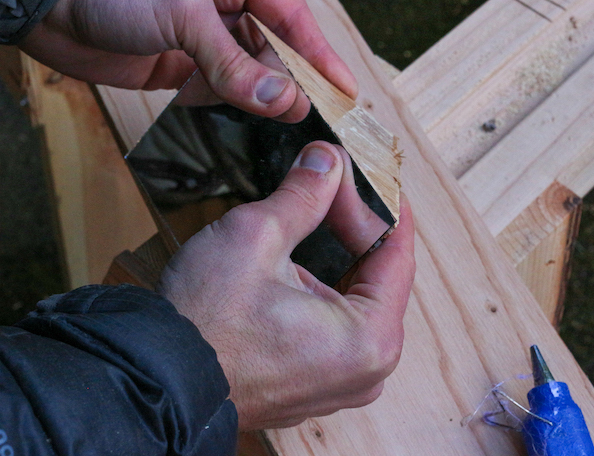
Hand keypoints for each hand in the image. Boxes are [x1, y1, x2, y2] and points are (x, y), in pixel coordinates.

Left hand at [18, 0, 356, 120]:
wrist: (50, 11)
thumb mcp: (183, 19)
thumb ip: (233, 63)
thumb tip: (282, 100)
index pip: (292, 20)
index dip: (320, 55)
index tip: (345, 88)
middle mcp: (225, 11)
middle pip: (276, 51)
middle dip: (287, 80)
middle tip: (300, 108)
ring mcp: (206, 42)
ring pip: (251, 75)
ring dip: (258, 95)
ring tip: (270, 108)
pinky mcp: (186, 69)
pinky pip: (220, 90)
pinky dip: (227, 100)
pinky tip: (231, 101)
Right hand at [157, 141, 414, 429]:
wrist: (155, 383)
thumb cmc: (204, 323)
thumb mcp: (255, 237)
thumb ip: (304, 194)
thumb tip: (327, 161)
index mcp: (369, 339)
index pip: (397, 254)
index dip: (380, 205)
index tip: (364, 172)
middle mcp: (367, 370)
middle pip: (380, 278)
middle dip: (356, 227)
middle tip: (333, 183)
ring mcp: (341, 383)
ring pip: (356, 301)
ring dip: (339, 256)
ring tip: (318, 211)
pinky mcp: (314, 385)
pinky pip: (334, 327)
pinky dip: (323, 290)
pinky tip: (300, 261)